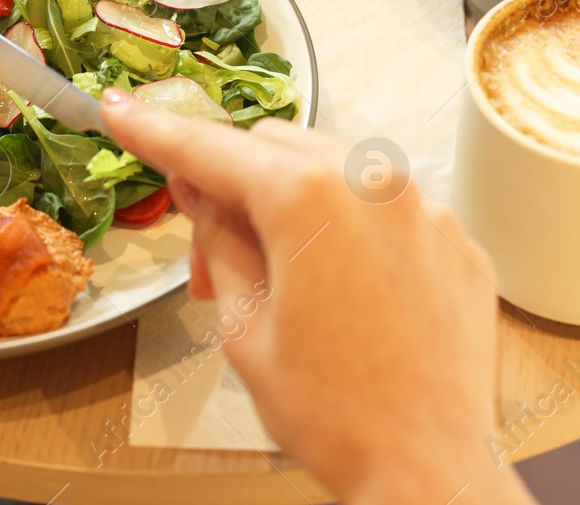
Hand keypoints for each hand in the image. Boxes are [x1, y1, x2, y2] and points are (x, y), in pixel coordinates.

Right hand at [101, 91, 536, 504]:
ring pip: (336, 169)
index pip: (212, 148)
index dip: (157, 131)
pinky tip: (342, 293)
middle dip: (233, 187)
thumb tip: (201, 194)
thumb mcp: (244, 327)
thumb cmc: (335, 413)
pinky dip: (352, 231)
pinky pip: (388, 209)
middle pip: (276, 147)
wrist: (427, 470)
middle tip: (210, 258)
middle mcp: (375, 183)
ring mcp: (426, 209)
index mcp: (310, 197)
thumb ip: (219, 242)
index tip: (121, 110)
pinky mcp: (458, 240)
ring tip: (277, 280)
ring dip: (294, 204)